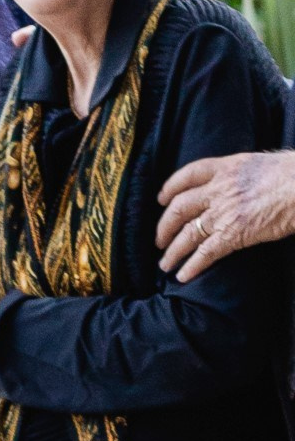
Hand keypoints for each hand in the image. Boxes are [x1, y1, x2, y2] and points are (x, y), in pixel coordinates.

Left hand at [156, 149, 294, 279]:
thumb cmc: (292, 174)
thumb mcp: (260, 164)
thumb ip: (241, 174)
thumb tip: (238, 182)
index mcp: (227, 167)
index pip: (189, 174)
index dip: (170, 186)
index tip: (161, 198)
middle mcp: (219, 189)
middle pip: (179, 207)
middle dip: (164, 226)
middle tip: (159, 240)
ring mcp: (224, 212)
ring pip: (187, 234)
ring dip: (172, 252)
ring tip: (165, 264)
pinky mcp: (233, 235)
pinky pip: (204, 254)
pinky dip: (191, 267)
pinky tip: (183, 276)